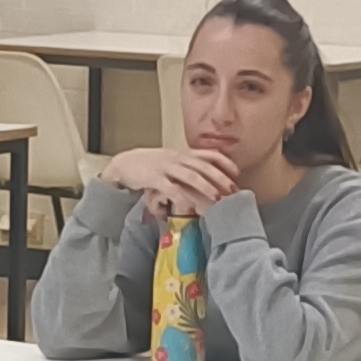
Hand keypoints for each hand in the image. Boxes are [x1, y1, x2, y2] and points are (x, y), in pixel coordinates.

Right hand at [102, 145, 235, 215]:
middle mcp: (177, 158)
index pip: (208, 154)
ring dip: (206, 187)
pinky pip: (171, 188)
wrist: (123, 164)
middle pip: (203, 166)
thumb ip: (186, 168)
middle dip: (220, 178)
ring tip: (217, 198)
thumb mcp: (170, 162)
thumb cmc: (148, 166)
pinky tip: (189, 207)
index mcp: (182, 154)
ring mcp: (165, 167)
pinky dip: (182, 198)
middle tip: (233, 190)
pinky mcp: (154, 178)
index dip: (224, 162)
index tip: (237, 172)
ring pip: (190, 175)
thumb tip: (205, 179)